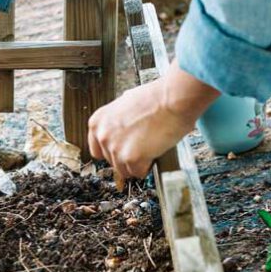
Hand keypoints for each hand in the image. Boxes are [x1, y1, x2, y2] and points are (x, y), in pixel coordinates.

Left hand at [88, 63, 218, 177]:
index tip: (122, 151)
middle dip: (126, 157)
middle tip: (141, 146)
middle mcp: (103, 136)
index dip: (112, 152)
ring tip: (149, 148)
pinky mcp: (131, 158)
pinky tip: (153, 153)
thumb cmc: (155, 98)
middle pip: (111, 161)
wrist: (173, 99)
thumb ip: (117, 122)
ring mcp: (116, 148)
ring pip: (124, 170)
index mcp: (98, 122)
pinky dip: (147, 167)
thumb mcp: (125, 105)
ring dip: (137, 164)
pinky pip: (137, 172)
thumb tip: (121, 131)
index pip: (97, 150)